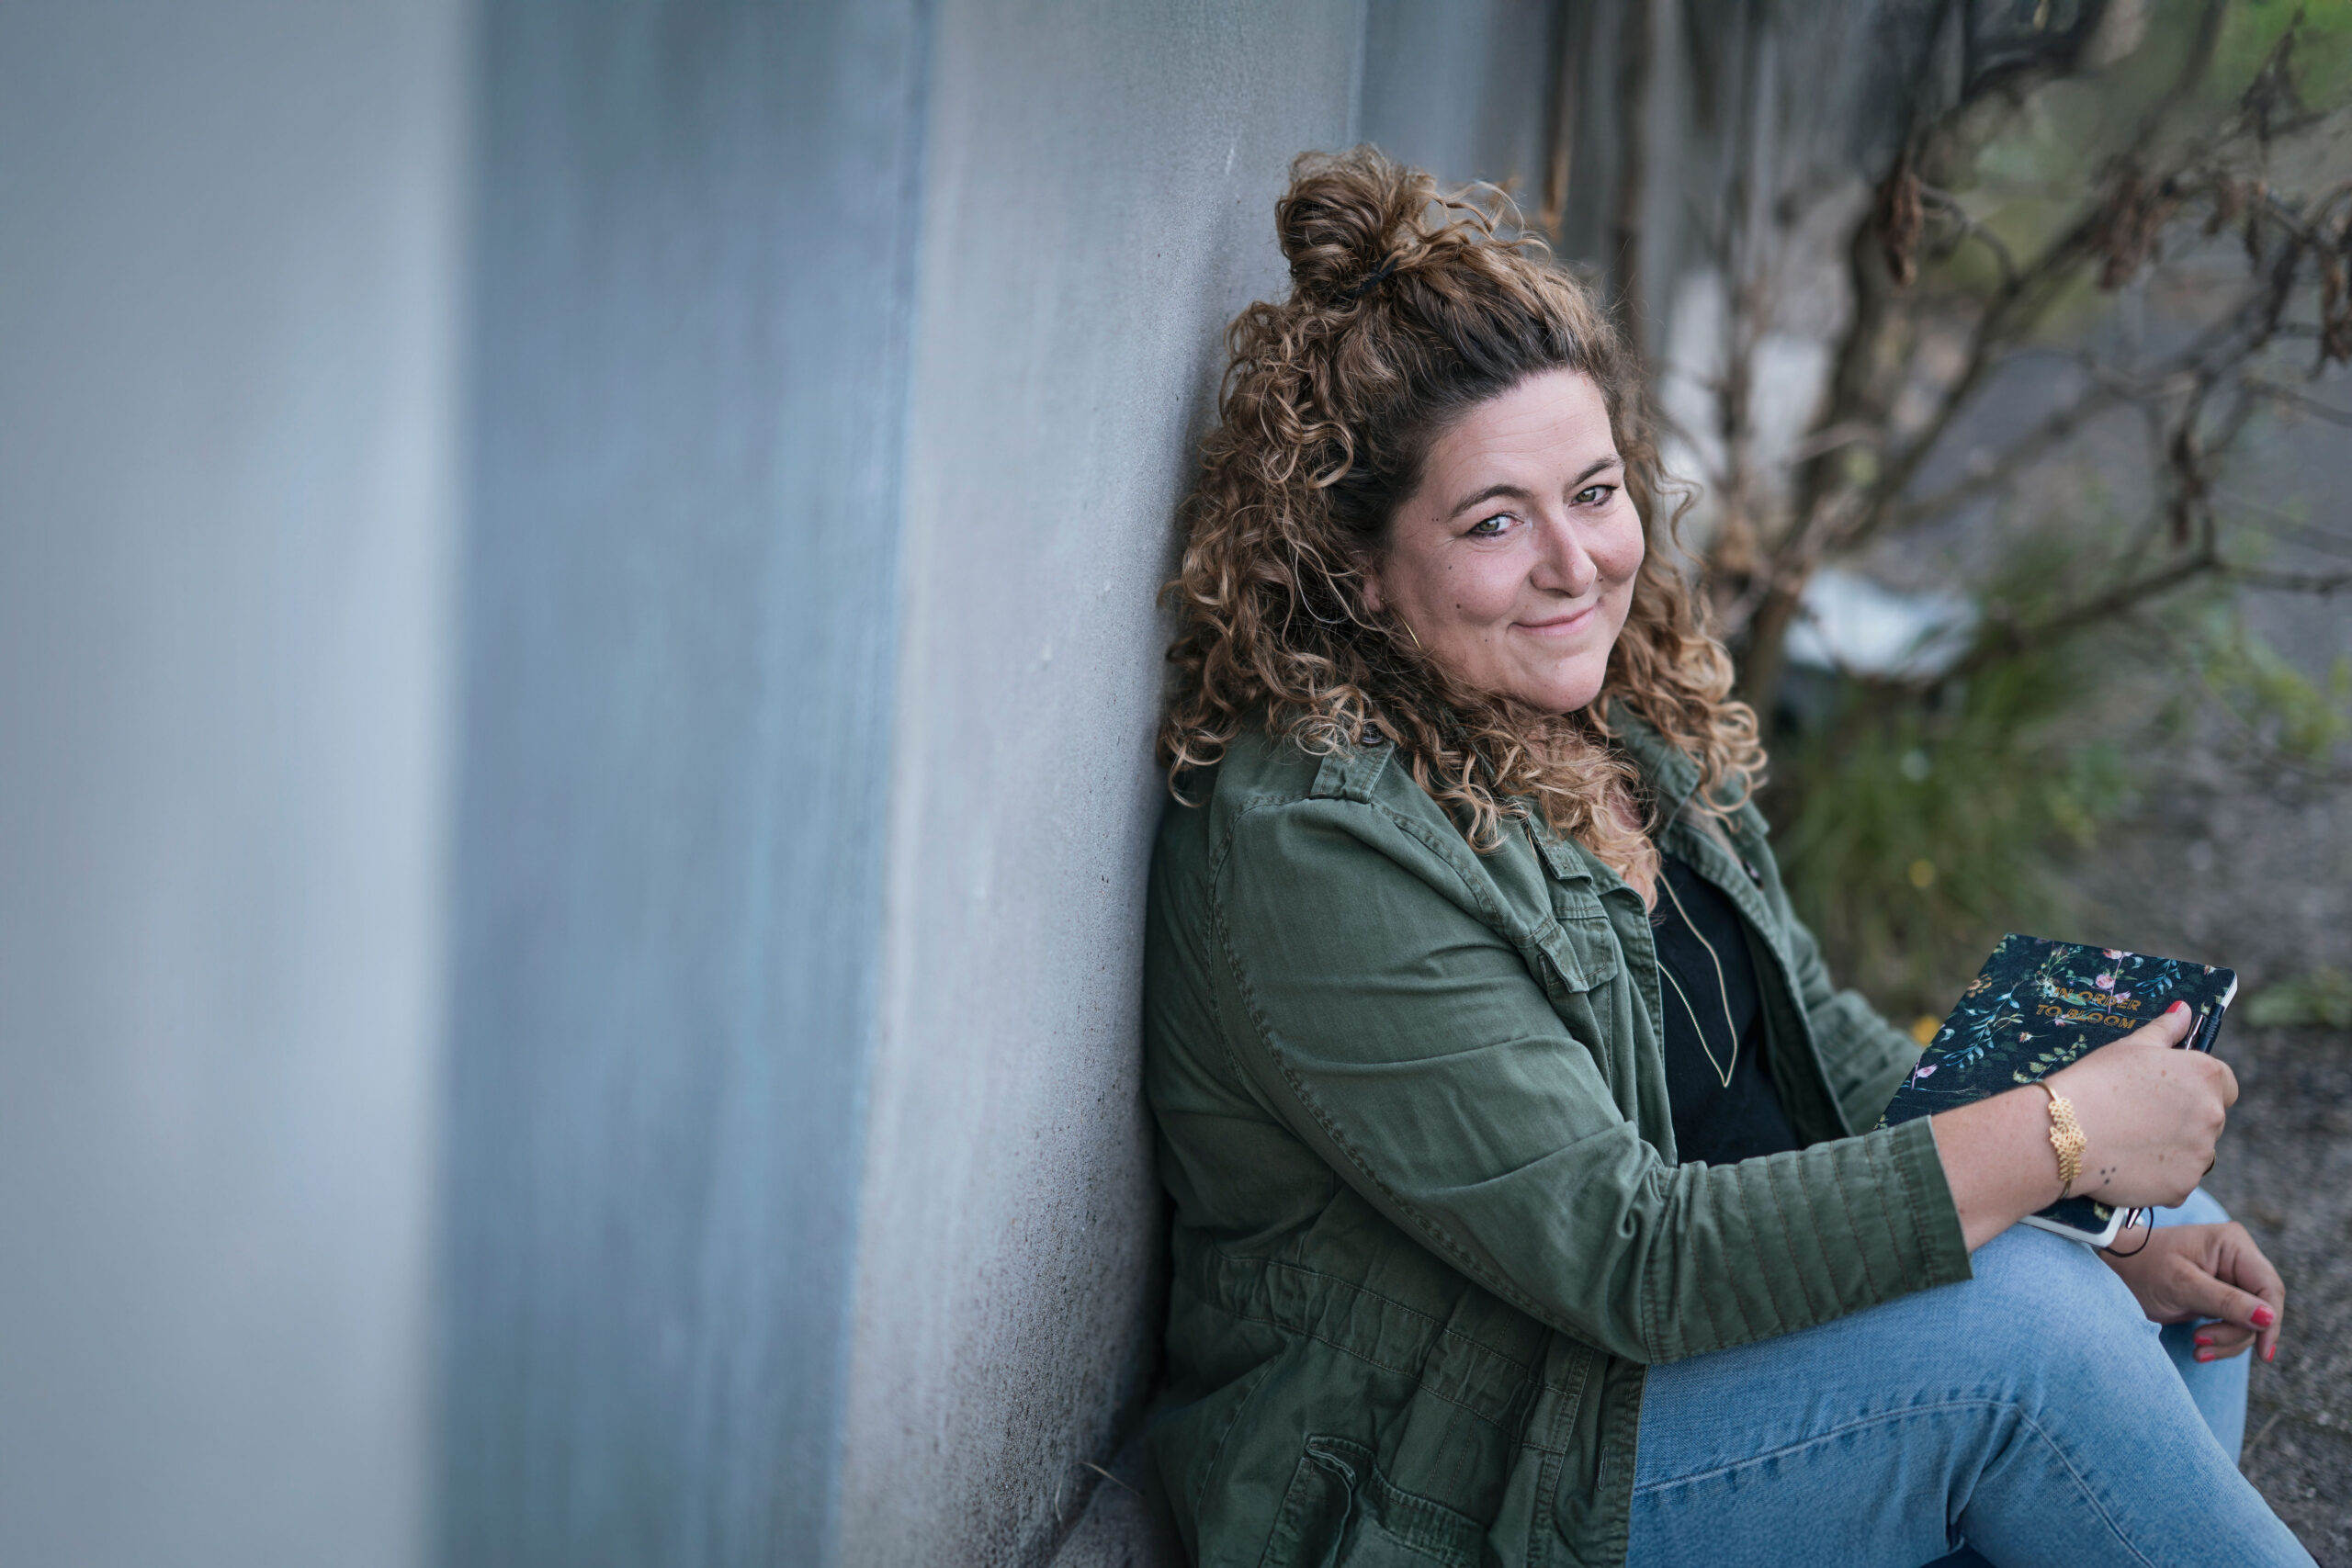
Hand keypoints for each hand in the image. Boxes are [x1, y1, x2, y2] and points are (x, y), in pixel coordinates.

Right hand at [1932, 1001, 2237, 1249]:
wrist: (2065, 1133)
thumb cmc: (2095, 1081)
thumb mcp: (2129, 1047)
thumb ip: (2165, 1030)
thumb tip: (2184, 1011)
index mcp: (2205, 1076)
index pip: (2226, 1084)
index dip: (2198, 1087)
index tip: (2170, 1093)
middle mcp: (2213, 1115)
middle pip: (2209, 1119)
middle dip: (2182, 1119)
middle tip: (2139, 1118)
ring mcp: (2201, 1154)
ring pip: (2194, 1152)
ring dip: (2172, 1149)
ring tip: (2129, 1142)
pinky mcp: (2183, 1185)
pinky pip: (2178, 1181)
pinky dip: (2159, 1176)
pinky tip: (2128, 1164)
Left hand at [2102, 1219, 2285, 1363]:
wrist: (2115, 1270)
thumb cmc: (2142, 1269)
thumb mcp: (2182, 1286)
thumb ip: (2227, 1301)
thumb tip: (2269, 1317)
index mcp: (2232, 1243)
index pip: (2269, 1287)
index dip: (2271, 1321)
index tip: (2262, 1352)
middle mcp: (2238, 1256)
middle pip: (2264, 1306)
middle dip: (2239, 1332)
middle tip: (2202, 1342)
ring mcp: (2233, 1276)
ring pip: (2253, 1320)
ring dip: (2227, 1340)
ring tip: (2196, 1345)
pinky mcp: (2225, 1294)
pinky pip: (2238, 1324)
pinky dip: (2222, 1339)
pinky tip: (2199, 1346)